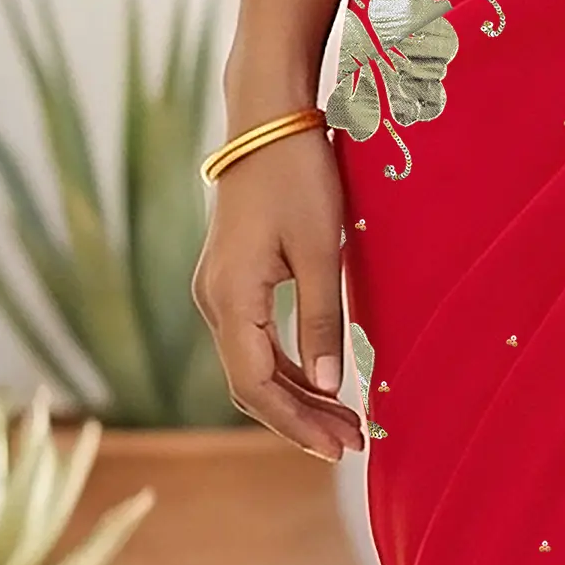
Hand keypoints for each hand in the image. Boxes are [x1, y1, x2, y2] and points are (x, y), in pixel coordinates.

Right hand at [193, 124, 361, 460]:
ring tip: (346, 422)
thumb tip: (333, 388)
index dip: (297, 423)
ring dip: (297, 396)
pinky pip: (255, 340)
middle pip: (251, 383)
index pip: (256, 385)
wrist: (267, 119)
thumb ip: (323, 321)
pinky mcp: (232, 280)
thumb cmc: (297, 175)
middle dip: (301, 419)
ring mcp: (218, 290)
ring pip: (253, 365)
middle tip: (352, 444)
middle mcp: (213, 299)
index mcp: (230, 296)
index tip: (340, 445)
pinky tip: (324, 383)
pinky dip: (289, 367)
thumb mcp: (320, 251)